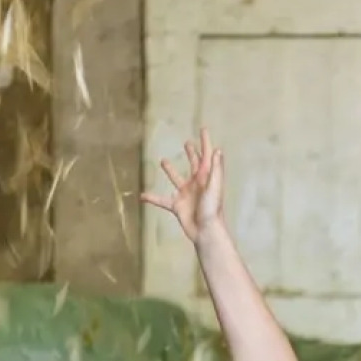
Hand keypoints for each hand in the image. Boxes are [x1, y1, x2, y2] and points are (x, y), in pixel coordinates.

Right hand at [141, 128, 224, 242]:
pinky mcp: (177, 206)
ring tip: (163, 161)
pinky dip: (152, 198)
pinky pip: (162, 200)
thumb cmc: (212, 210)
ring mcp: (186, 194)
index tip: (203, 128)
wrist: (206, 232)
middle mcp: (196, 184)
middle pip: (194, 164)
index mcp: (206, 177)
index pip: (206, 155)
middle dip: (192, 154)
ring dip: (170, 170)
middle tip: (187, 143)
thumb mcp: (214, 187)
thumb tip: (217, 150)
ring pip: (176, 179)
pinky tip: (142, 196)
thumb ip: (215, 169)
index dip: (205, 142)